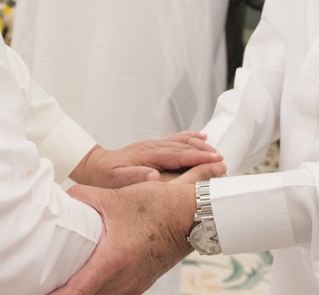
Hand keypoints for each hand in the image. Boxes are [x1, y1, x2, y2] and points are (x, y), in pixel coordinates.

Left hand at [48, 180, 198, 294]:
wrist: (189, 215)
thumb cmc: (157, 206)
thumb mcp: (115, 197)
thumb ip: (82, 197)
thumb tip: (61, 199)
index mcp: (113, 260)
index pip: (76, 292)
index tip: (39, 292)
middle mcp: (123, 280)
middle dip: (64, 293)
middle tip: (45, 284)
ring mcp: (133, 286)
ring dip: (83, 292)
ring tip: (65, 281)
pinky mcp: (140, 285)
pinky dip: (98, 290)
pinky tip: (90, 278)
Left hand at [70, 132, 222, 187]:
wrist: (95, 166)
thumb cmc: (107, 177)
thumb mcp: (118, 180)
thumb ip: (135, 177)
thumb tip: (154, 176)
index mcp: (149, 155)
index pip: (179, 155)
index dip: (199, 157)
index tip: (216, 159)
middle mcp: (154, 147)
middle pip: (184, 146)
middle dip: (204, 151)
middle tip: (223, 158)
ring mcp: (154, 145)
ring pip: (182, 141)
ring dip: (199, 144)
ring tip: (216, 150)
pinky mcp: (154, 147)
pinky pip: (176, 140)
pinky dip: (190, 138)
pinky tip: (200, 138)